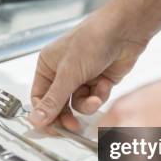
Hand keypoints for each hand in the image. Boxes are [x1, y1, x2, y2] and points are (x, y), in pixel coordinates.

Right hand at [28, 0, 160, 128]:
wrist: (125, 31)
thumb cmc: (93, 40)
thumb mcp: (68, 74)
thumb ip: (53, 100)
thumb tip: (35, 119)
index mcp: (48, 66)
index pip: (39, 98)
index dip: (44, 114)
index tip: (51, 129)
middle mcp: (62, 72)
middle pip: (58, 105)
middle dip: (67, 115)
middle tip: (72, 126)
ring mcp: (81, 78)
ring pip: (77, 105)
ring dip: (87, 104)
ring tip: (95, 97)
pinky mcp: (98, 82)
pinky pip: (94, 100)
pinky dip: (100, 95)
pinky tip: (104, 83)